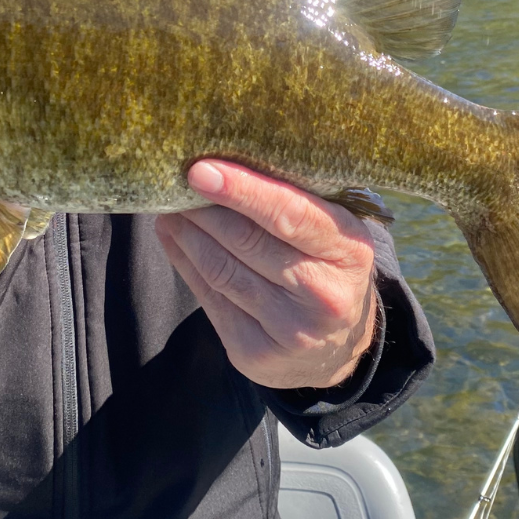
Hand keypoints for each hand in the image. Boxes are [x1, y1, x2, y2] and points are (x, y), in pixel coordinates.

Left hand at [154, 160, 378, 390]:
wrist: (336, 347)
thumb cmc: (327, 267)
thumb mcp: (333, 233)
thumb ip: (294, 202)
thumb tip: (223, 165)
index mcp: (349, 250)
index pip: (290, 215)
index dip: (242, 191)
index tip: (200, 170)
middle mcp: (324, 293)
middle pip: (246, 240)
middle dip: (203, 208)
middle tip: (173, 179)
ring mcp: (290, 329)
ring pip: (221, 269)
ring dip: (186, 233)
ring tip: (169, 207)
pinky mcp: (255, 353)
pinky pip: (209, 299)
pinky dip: (185, 263)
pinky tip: (174, 239)